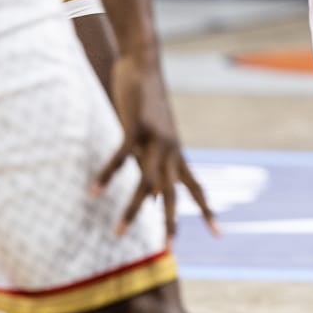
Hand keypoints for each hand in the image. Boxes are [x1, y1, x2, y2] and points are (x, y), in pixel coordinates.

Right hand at [94, 55, 217, 239]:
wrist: (144, 63)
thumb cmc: (146, 101)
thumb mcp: (153, 136)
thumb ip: (153, 164)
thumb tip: (151, 197)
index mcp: (177, 152)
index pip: (197, 187)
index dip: (207, 210)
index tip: (219, 233)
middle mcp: (170, 149)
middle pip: (173, 193)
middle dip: (171, 221)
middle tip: (170, 249)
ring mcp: (154, 139)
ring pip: (146, 182)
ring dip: (132, 209)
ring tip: (118, 234)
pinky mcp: (136, 128)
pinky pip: (120, 158)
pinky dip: (106, 176)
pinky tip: (93, 191)